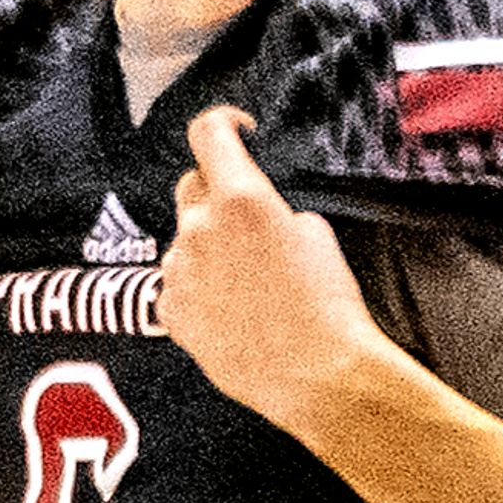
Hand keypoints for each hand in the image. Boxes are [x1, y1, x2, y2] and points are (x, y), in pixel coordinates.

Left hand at [158, 107, 381, 445]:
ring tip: (250, 288)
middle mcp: (200, 227)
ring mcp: (180, 271)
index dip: (222, 123)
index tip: (237, 130)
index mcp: (241, 198)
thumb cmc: (329, 308)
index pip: (208, 132)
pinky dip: (200, 293)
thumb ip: (274, 212)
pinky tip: (234, 315)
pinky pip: (178, 288)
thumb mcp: (317, 236)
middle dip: (215, 195)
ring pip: (186, 243)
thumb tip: (258, 219)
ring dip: (210, 251)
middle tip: (248, 226)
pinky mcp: (172, 312)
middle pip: (191, 186)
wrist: (321, 379)